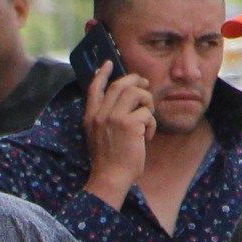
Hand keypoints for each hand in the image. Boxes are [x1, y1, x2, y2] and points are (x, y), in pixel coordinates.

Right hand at [81, 70, 153, 202]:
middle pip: (120, 85)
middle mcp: (100, 114)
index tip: (108, 63)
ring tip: (148, 116)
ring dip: (147, 102)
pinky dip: (151, 124)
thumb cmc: (109, 162)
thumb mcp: (99, 137)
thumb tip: (124, 103)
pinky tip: (147, 137)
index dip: (102, 74)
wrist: (110, 178)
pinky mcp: (129, 124)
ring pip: (136, 93)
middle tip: (146, 85)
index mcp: (90, 117)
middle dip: (136, 81)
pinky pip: (147, 113)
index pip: (94, 88)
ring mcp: (114, 118)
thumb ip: (106, 120)